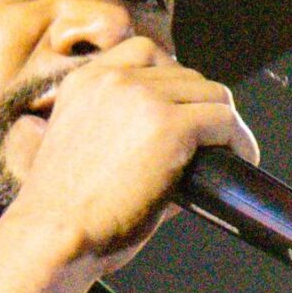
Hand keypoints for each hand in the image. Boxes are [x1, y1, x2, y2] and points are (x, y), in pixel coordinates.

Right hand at [8, 37, 258, 267]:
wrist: (50, 239)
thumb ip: (127, 141)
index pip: (146, 53)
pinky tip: (241, 161)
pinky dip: (239, 141)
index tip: (183, 111)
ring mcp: (141, 98)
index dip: (174, 83)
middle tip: (213, 145)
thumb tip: (184, 157)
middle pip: (186, 75)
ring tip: (231, 155)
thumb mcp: (85, 155)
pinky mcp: (169, 127)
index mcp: (84, 81)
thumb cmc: (61, 218)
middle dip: (202, 109)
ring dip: (225, 125)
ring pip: (212, 94)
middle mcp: (112, 78)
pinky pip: (224, 121)